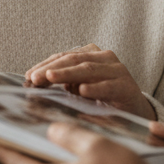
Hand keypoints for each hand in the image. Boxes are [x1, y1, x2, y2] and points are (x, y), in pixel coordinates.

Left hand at [24, 44, 155, 119]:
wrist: (135, 110)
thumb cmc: (104, 97)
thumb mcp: (81, 87)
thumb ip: (65, 83)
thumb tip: (37, 82)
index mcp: (91, 54)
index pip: (64, 56)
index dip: (45, 65)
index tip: (29, 76)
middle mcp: (105, 58)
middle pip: (73, 60)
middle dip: (52, 69)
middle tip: (35, 78)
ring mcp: (117, 70)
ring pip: (88, 69)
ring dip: (67, 74)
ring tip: (51, 78)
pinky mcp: (127, 86)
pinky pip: (108, 86)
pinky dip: (95, 88)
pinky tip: (82, 91)